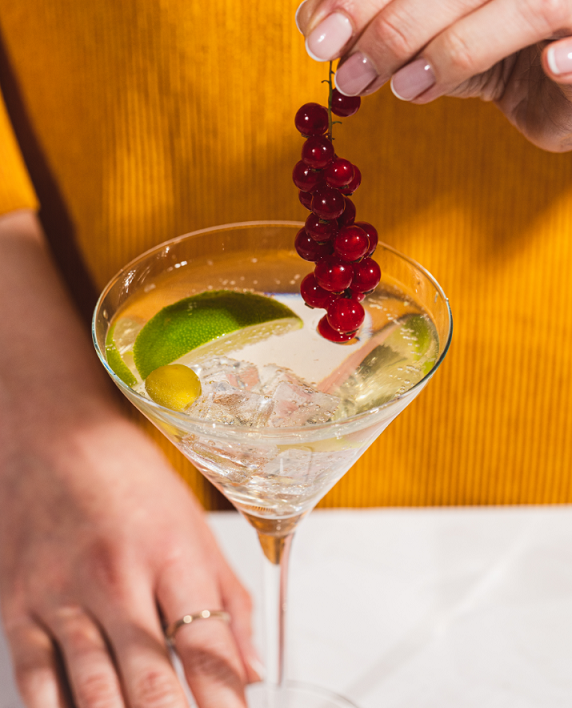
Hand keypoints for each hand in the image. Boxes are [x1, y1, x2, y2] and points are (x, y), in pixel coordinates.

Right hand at [0, 411, 258, 707]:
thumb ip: (227, 601)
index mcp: (170, 555)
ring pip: (93, 695)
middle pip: (152, 683)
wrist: (56, 437)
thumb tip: (252, 669)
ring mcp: (63, 596)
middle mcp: (116, 579)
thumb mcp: (194, 525)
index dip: (227, 702)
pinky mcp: (19, 608)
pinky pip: (36, 684)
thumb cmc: (130, 475)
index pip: (206, 651)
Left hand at [297, 0, 571, 151]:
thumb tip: (321, 29)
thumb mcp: (440, 38)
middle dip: (392, 25)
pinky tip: (550, 64)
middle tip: (351, 74)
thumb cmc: (506, 53)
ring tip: (408, 89)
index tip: (316, 33)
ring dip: (455, 48)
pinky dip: (571, 56)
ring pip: (517, 7)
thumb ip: (394, 31)